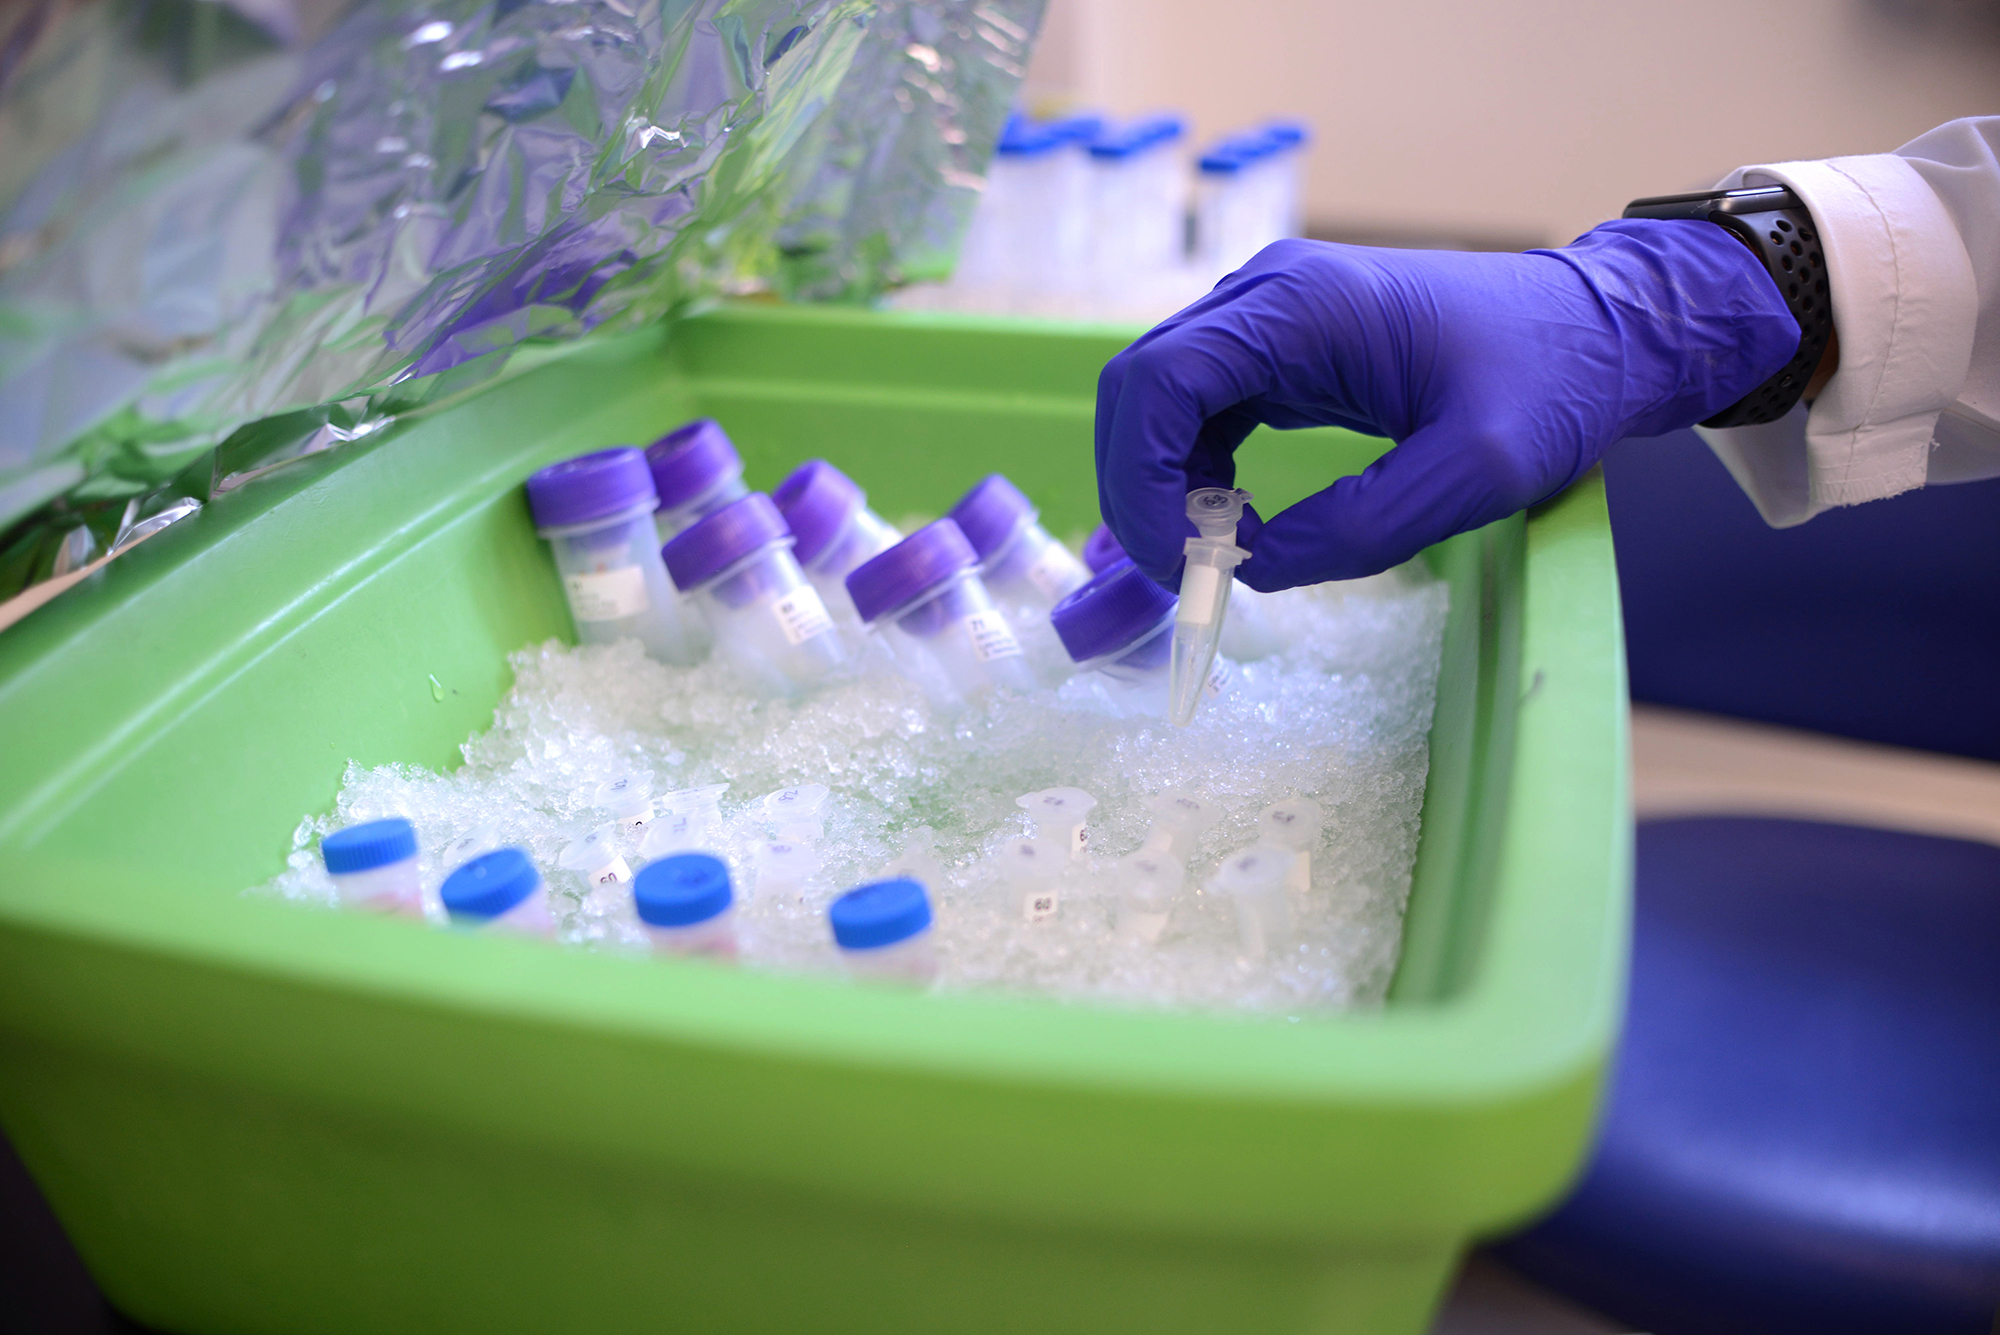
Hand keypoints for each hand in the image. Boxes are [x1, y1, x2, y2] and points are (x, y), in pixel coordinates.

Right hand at [1093, 222, 1799, 588]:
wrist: (1602, 331)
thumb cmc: (1552, 384)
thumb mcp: (1474, 473)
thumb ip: (1362, 528)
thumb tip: (1252, 573)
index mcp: (1299, 307)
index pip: (1158, 383)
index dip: (1142, 481)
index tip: (1179, 563)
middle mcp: (1266, 296)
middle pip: (1140, 390)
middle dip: (1140, 491)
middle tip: (1183, 577)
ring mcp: (1270, 318)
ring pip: (1161, 402)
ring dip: (1166, 487)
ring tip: (1219, 556)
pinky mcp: (1283, 348)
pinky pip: (1202, 410)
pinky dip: (1197, 474)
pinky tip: (1238, 524)